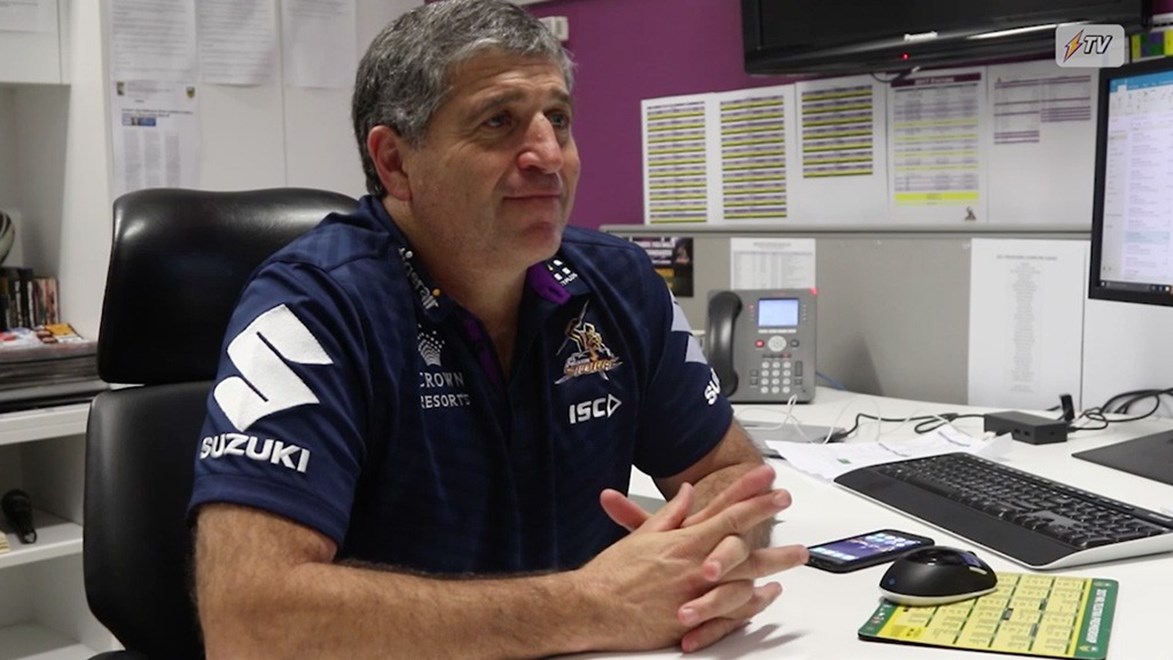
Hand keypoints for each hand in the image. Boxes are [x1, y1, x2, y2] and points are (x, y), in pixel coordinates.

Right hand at [598, 465, 808, 651]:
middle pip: (744, 541)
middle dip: (769, 520)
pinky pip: (734, 611)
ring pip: (746, 575)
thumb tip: (687, 494)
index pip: (726, 511)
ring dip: (774, 563)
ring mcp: (698, 592)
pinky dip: (754, 602)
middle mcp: (695, 564)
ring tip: (797, 554)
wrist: (594, 607)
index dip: (751, 495)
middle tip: (788, 505)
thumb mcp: (642, 536)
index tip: (770, 483)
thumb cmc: (612, 574)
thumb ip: (670, 515)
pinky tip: (769, 594)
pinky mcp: (695, 619)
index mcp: (683, 541)